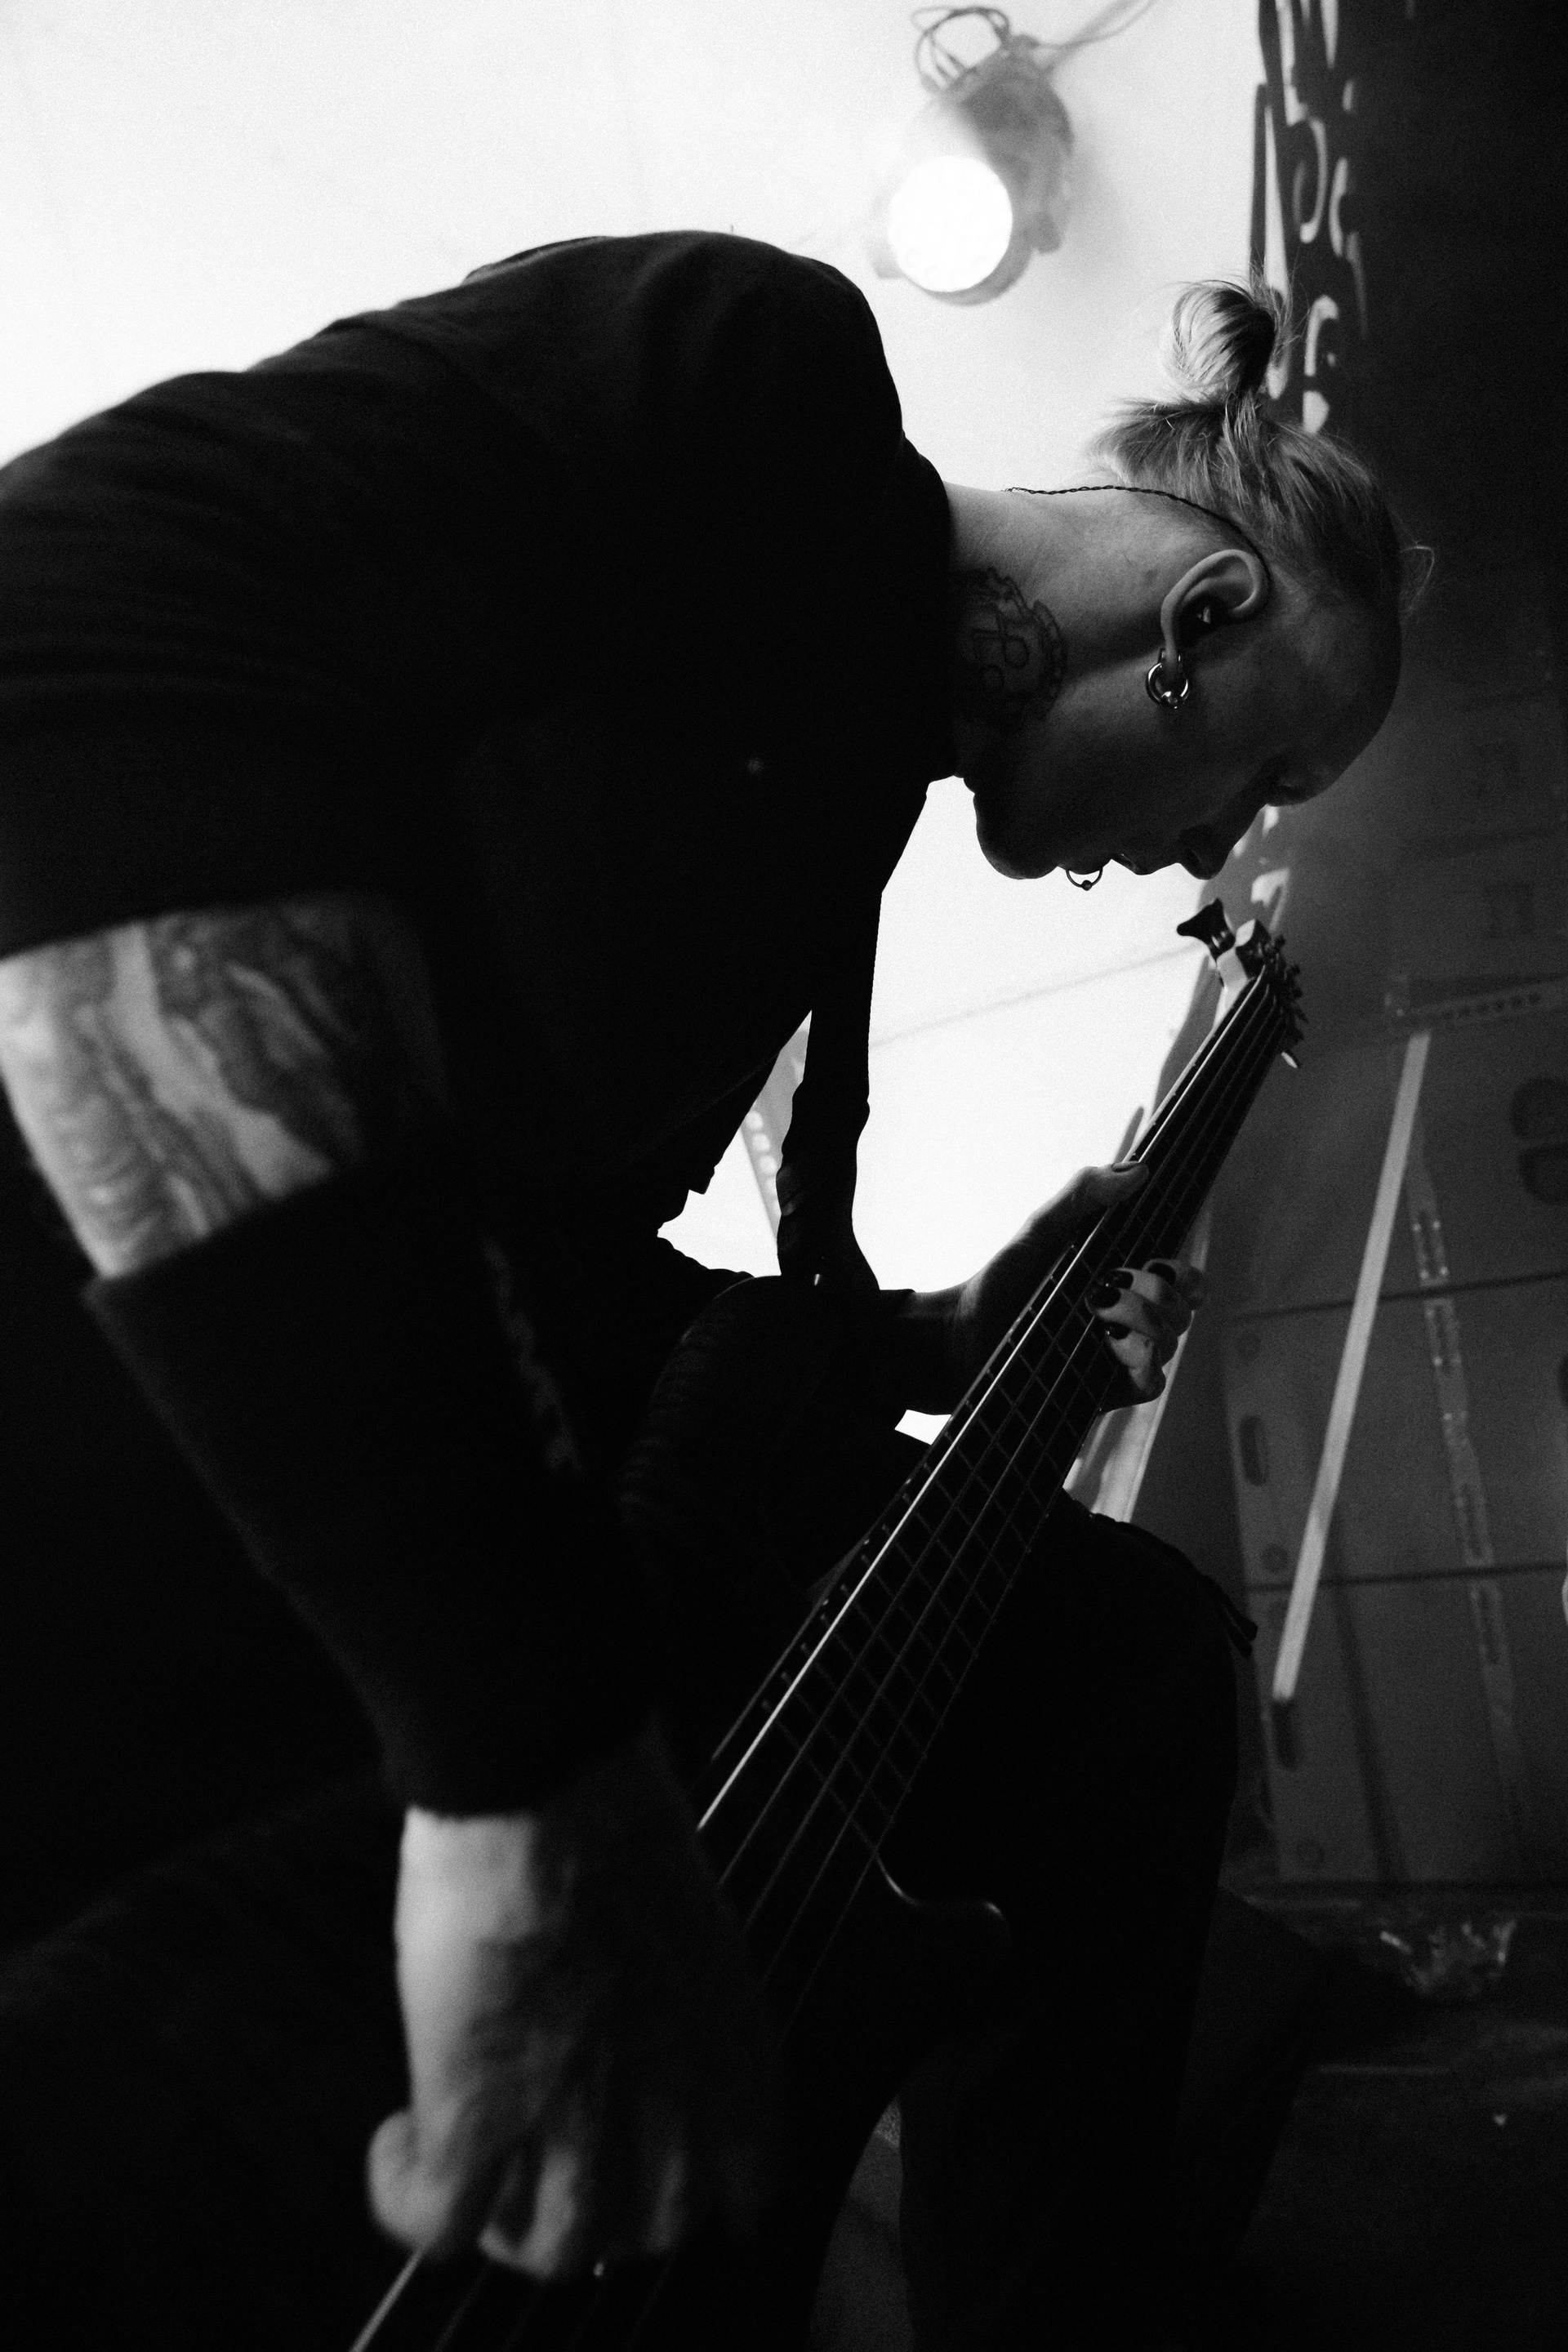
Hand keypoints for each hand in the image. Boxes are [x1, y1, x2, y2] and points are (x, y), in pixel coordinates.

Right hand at [368, 1718, 775, 2275]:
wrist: (546, 1785)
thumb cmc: (616, 1816)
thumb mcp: (689, 1923)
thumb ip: (677, 1998)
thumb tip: (629, 2012)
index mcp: (734, 2056)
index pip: (747, 2188)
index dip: (694, 2181)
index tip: (650, 2151)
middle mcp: (670, 2111)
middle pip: (646, 2231)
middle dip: (600, 2206)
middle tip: (551, 2154)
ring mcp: (572, 2124)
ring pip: (551, 2251)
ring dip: (508, 2220)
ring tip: (474, 2165)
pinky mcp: (475, 2116)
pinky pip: (439, 2222)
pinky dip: (409, 2200)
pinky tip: (399, 2147)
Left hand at [893, 1163, 1203, 1412]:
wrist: (962, 1336)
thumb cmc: (1001, 1282)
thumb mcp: (1042, 1229)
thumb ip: (1085, 1193)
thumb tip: (1139, 1169)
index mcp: (1121, 1280)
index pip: (1182, 1281)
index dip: (1186, 1276)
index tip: (1163, 1264)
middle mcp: (1127, 1320)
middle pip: (1180, 1311)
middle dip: (1156, 1294)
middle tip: (1107, 1287)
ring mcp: (1118, 1356)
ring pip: (1169, 1344)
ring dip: (1140, 1322)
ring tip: (1093, 1314)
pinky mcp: (1106, 1390)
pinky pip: (1151, 1381)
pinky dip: (1140, 1362)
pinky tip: (1108, 1346)